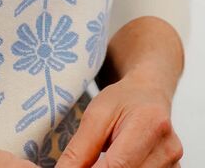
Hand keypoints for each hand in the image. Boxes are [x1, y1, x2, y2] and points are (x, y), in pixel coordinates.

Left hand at [57, 68, 183, 166]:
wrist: (149, 93)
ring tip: (100, 159)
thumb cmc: (123, 100)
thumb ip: (79, 149)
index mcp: (150, 124)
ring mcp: (174, 164)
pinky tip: (114, 164)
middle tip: (85, 162)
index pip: (118, 165)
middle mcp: (168, 148)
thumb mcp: (95, 115)